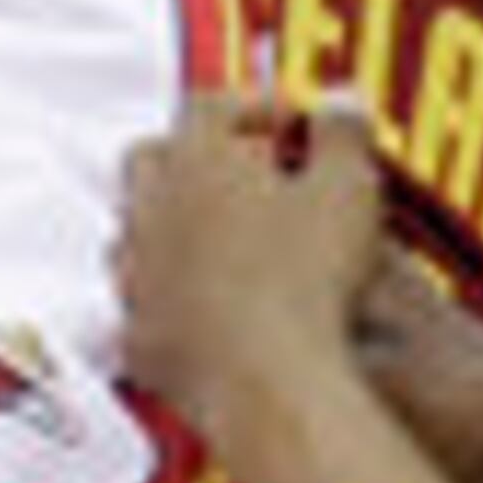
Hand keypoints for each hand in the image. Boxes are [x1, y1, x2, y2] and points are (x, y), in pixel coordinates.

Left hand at [114, 93, 388, 424]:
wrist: (269, 381)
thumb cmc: (306, 283)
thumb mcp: (348, 189)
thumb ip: (342, 133)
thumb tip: (340, 102)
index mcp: (197, 161)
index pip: (207, 107)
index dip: (249, 106)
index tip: (287, 124)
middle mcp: (151, 212)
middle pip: (152, 159)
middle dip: (195, 157)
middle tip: (245, 173)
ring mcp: (137, 275)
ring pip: (134, 232)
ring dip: (173, 228)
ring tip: (225, 241)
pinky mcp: (138, 338)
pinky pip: (137, 307)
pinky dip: (165, 301)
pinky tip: (203, 310)